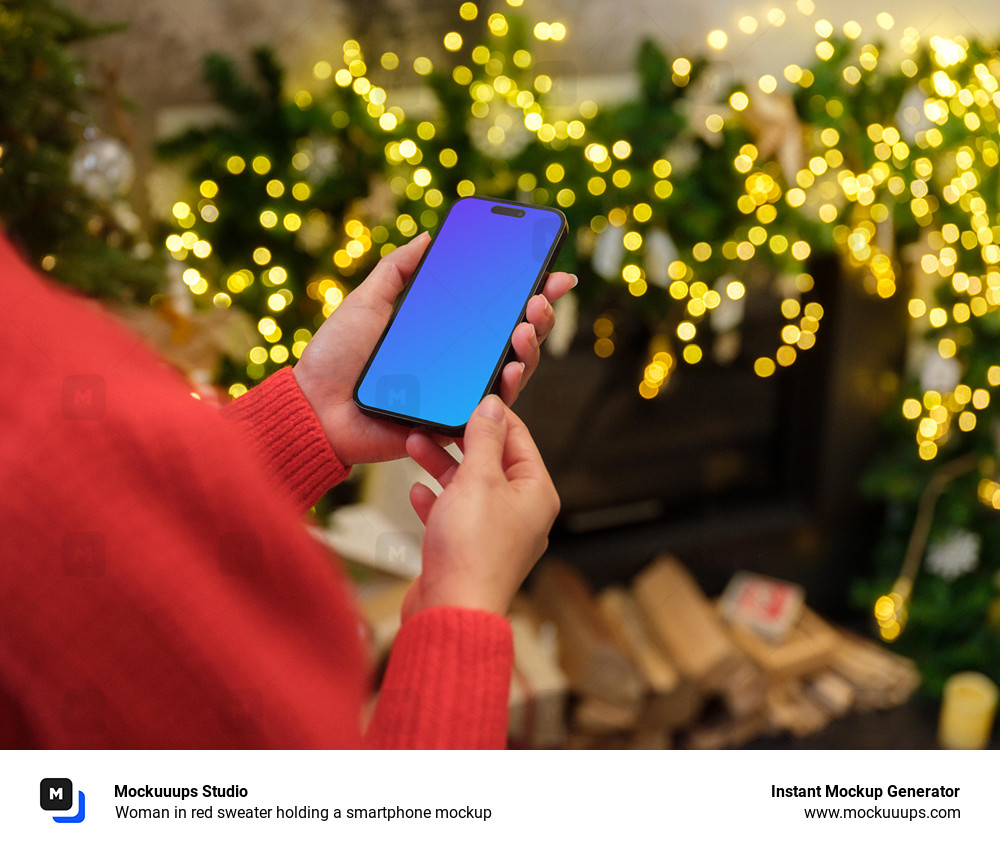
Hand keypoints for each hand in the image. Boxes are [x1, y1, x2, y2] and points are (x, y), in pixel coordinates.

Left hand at [292, 232, 576, 466]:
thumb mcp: (367, 302)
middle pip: (513, 338)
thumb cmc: (336, 358)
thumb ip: (397, 270)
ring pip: (511, 371)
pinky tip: (511, 366)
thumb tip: (428, 237)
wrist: (313, 406)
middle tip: (540, 297)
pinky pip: (488, 407)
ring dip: (529, 348)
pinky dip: (506, 387)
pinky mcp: (452, 421)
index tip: (551, 271)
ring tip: (528, 326)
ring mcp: (457, 392)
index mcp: (442, 332)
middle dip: (538, 314)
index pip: (494, 309)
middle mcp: (457, 362)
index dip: (527, 292)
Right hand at [401, 395, 558, 618]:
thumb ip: (485, 440)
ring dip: (442, 467)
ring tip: (414, 444)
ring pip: (469, 488)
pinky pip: (454, 516)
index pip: (519, 440)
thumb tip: (493, 407)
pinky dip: (436, 501)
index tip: (471, 395)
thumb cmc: (471, 551)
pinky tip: (416, 491)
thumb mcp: (479, 480)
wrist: (450, 611)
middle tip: (436, 419)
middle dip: (461, 441)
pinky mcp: (469, 551)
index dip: (494, 416)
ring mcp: (495, 534)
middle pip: (492, 463)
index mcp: (536, 494)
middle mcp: (521, 514)